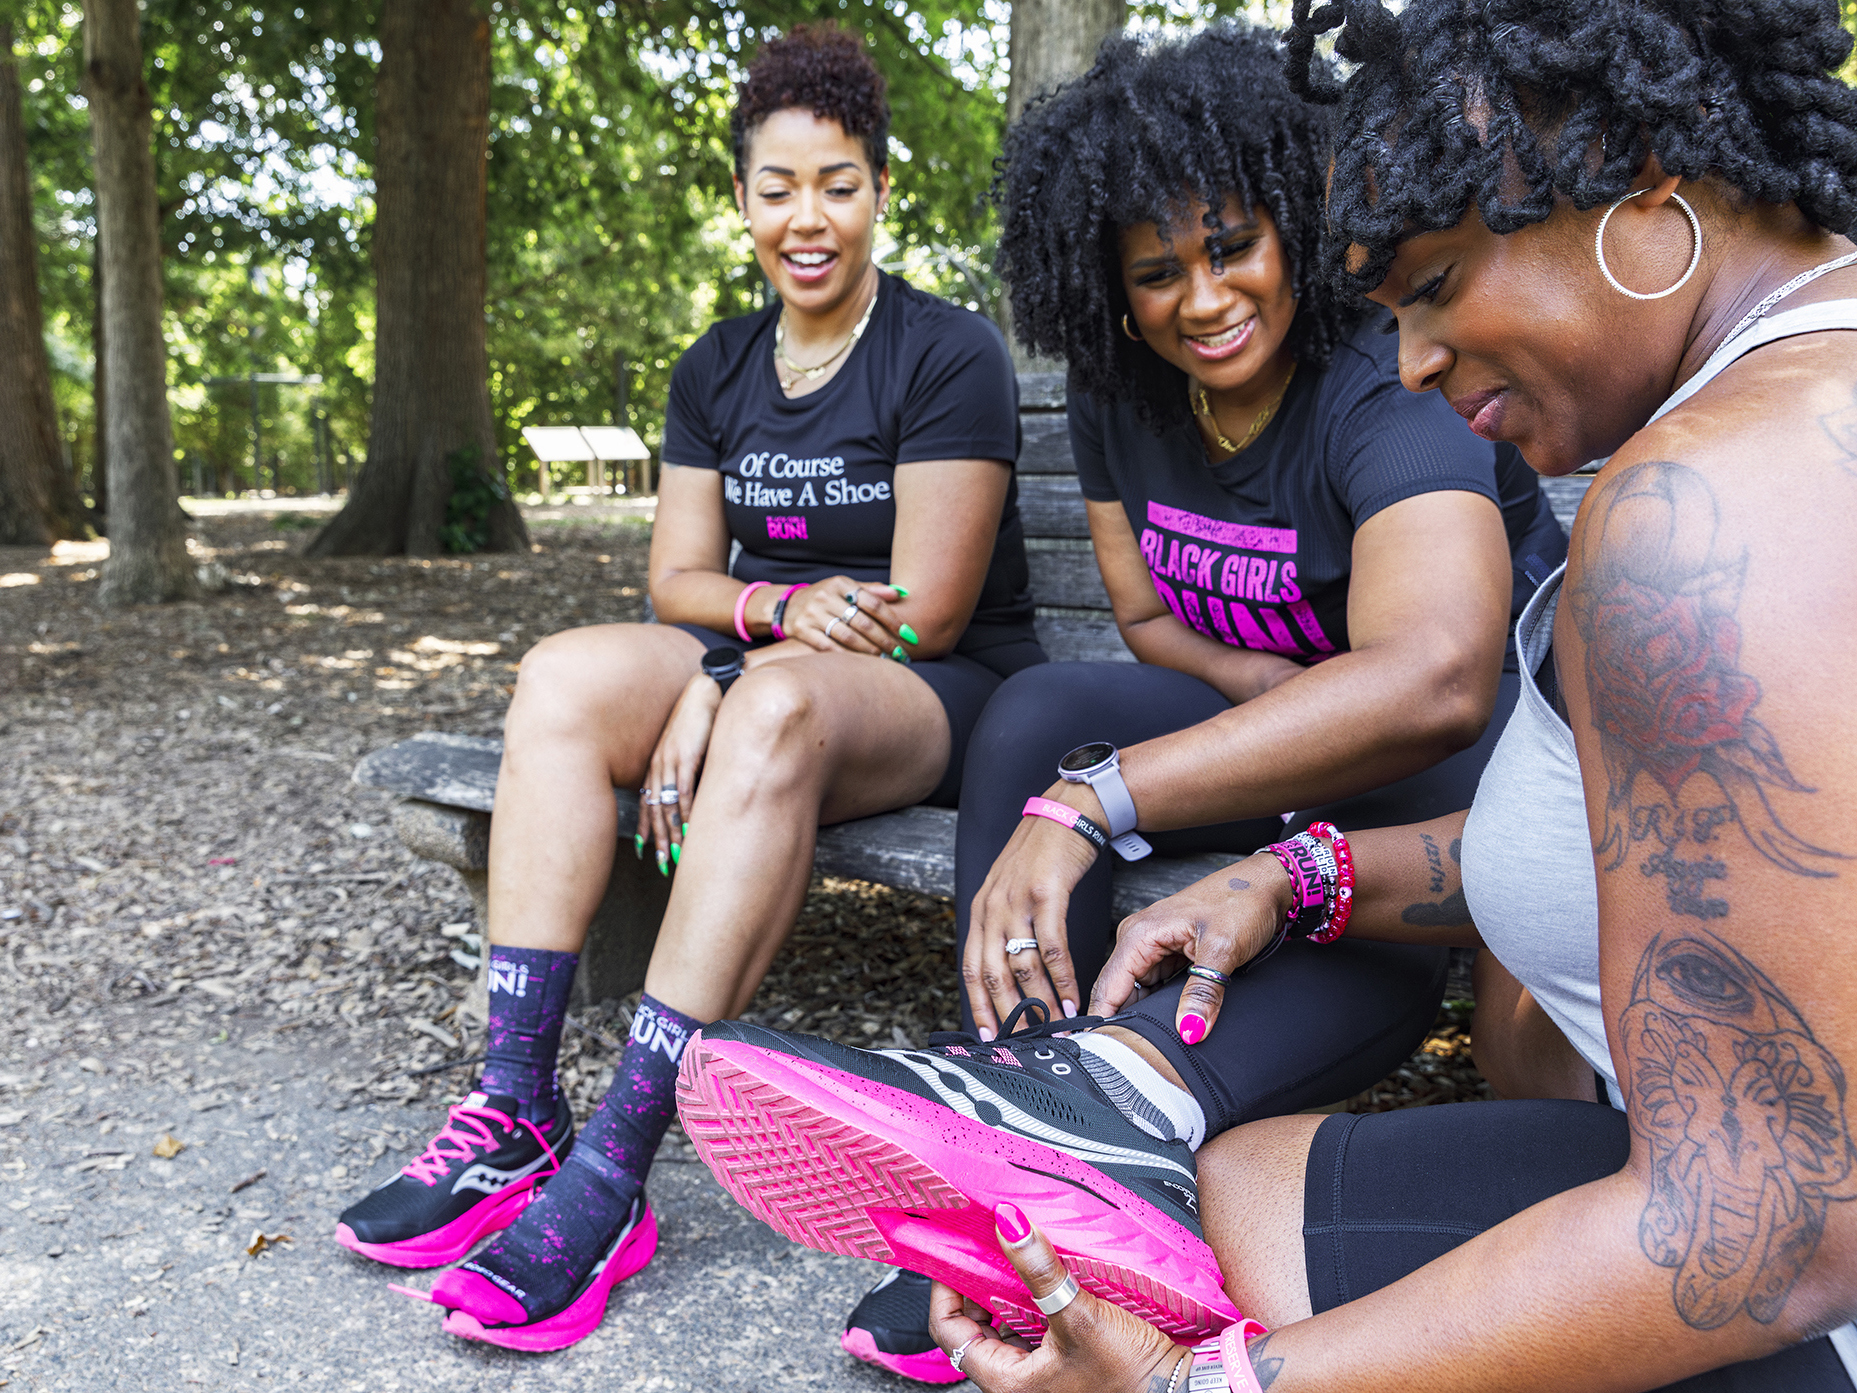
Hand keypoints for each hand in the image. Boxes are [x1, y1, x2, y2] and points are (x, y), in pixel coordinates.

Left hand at [639, 673, 720, 876]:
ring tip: (676, 855)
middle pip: (654, 810)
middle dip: (658, 841)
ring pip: (666, 805)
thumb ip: (686, 770)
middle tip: (662, 864)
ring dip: (671, 834)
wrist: (705, 691)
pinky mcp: (685, 756)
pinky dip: (684, 813)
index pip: (647, 803)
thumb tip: (692, 795)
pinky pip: (682, 791)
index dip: (646, 829)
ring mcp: (670, 761)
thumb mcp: (688, 746)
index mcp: (657, 764)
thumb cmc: (700, 718)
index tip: (646, 851)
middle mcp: (658, 765)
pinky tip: (688, 829)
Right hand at [783, 577, 912, 658]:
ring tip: (883, 658)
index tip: (908, 633)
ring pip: (847, 636)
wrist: (788, 606)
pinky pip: (829, 646)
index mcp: (840, 583)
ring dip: (868, 650)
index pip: (873, 602)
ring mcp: (812, 613)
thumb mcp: (845, 588)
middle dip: (884, 639)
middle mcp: (825, 596)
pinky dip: (847, 655)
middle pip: (862, 622)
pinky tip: (860, 663)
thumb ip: (871, 590)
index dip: (893, 619)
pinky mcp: (802, 630)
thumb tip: (900, 593)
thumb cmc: (825, 597)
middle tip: (899, 652)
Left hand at [927, 1202, 1181, 1392]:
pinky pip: (1034, 1326)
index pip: (949, 1330)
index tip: (955, 1252)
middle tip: (987, 1247)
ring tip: (1016, 1255)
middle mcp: (1018, 1383)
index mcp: (1006, 1383)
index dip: (946, 1288)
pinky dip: (1033, 1299)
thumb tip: (1009, 1223)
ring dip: (1009, 1289)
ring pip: (1005, 1324)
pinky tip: (1047, 1276)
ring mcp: (1041, 1375)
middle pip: (975, 1325)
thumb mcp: (1080, 1315)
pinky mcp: (1064, 1362)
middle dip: (980, 1283)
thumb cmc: (1130, 1373)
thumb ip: (1040, 1269)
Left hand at [965, 788, 1098, 1036]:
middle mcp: (992, 908)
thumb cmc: (1041, 856)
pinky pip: (1052, 947)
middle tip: (1026, 1042)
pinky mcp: (1046, 894)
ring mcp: (1017, 901)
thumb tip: (1010, 970)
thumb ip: (1005, 925)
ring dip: (1040, 1002)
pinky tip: (1073, 997)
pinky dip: (1063, 978)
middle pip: (993, 974)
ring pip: (1023, 966)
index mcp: (981, 910)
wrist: (1065, 813)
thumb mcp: (1010, 889)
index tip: (989, 1036)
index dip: (978, 1005)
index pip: (971, 968)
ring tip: (1055, 1027)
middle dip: (1010, 1013)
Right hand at [1088, 852, 1292, 1040]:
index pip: (1108, 987)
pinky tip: (1169, 1023)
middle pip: (1119, 993)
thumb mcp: (1224, 949)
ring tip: (1153, 1045)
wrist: (1267, 885)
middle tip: (1134, 1056)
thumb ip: (1203, 992)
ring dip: (1145, 1017)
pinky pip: (1156, 987)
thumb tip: (1189, 1030)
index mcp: (1140, 934)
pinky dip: (1161, 1006)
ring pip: (1138, 993)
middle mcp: (1140, 940)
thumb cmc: (1243, 901)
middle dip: (1123, 1024)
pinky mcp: (1171, 953)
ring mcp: (1154, 947)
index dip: (1102, 1021)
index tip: (1101, 1052)